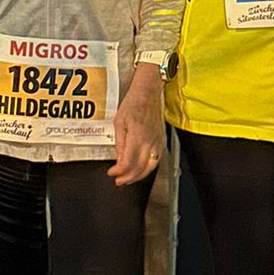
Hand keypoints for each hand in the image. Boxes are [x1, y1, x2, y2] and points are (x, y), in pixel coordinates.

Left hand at [108, 63, 165, 186]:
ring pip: (150, 167)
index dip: (119, 172)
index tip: (112, 174)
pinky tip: (140, 170)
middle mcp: (150, 142)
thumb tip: (119, 159)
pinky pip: (156, 160)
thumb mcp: (119, 123)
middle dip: (129, 178)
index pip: (129, 162)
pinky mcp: (161, 140)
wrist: (148, 93)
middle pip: (140, 168)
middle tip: (119, 181)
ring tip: (128, 179)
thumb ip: (120, 143)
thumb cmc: (133, 103)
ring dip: (139, 176)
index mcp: (138, 137)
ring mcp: (158, 142)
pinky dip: (148, 168)